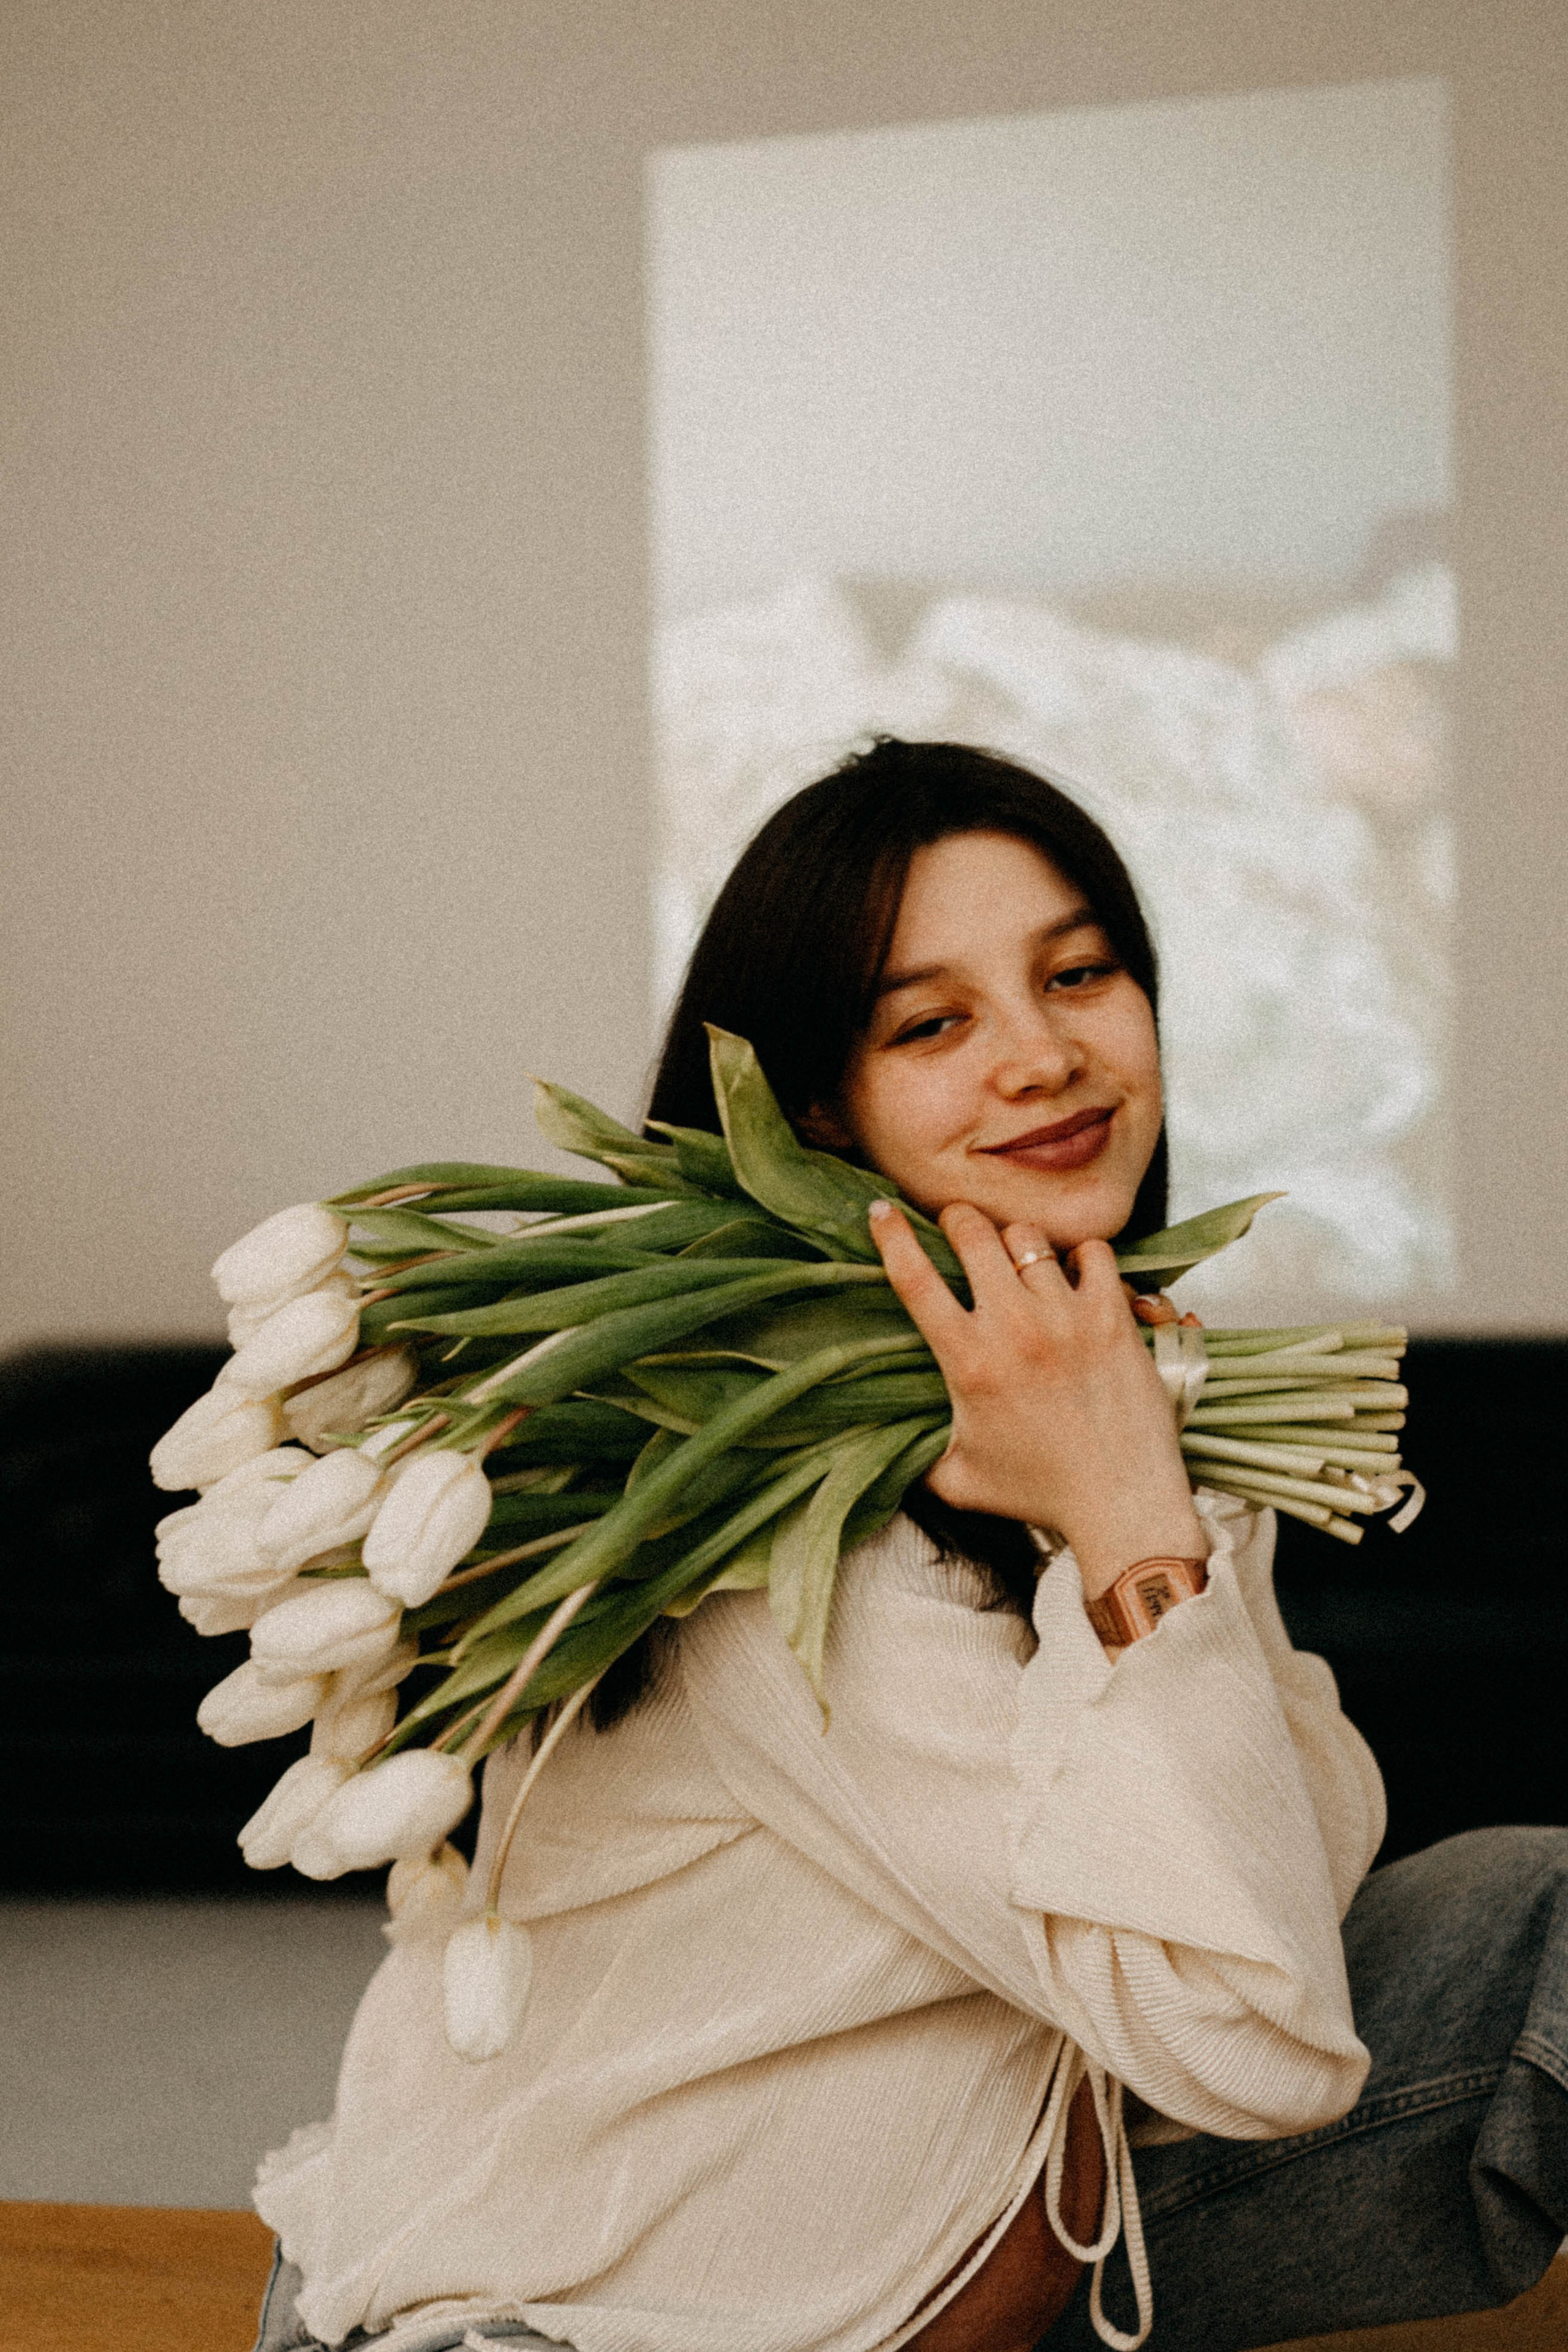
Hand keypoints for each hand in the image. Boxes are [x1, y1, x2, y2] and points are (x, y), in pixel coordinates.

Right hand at [868, 1199, 1205, 1598]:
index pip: (914, 1278)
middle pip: (971, 1234)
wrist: (1120, 1503)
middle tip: (958, 1228)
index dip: (891, 1236)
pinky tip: (1075, 1275)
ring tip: (1017, 1256)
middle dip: (957, 1221)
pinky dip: (1081, 1256)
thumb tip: (887, 1443)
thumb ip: (917, 1457)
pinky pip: (1093, 1252)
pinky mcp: (1113, 1317)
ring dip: (1015, 1239)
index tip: (881, 1212)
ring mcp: (1066, 1317)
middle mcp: (1014, 1329)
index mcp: (968, 1361)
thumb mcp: (958, 1480)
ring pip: (1028, 1236)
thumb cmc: (1040, 1496)